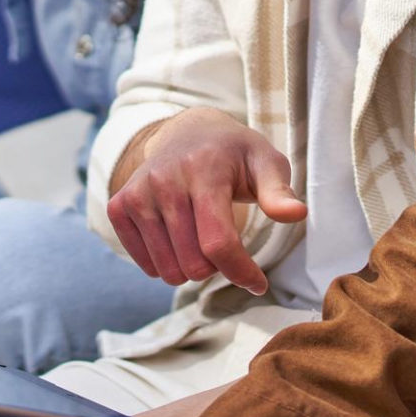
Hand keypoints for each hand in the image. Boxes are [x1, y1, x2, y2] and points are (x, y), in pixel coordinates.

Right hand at [106, 108, 306, 293]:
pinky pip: (146, 265)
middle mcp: (164, 180)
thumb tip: (296, 214)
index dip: (241, 272)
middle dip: (218, 268)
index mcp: (203, 169)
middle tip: (226, 246)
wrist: (187, 133)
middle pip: (194, 264)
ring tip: (202, 241)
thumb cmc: (234, 154)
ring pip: (169, 270)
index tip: (258, 283)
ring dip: (192, 268)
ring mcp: (137, 194)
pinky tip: (179, 241)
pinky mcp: (119, 207)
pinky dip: (166, 264)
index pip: (218, 243)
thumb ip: (279, 192)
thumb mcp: (265, 163)